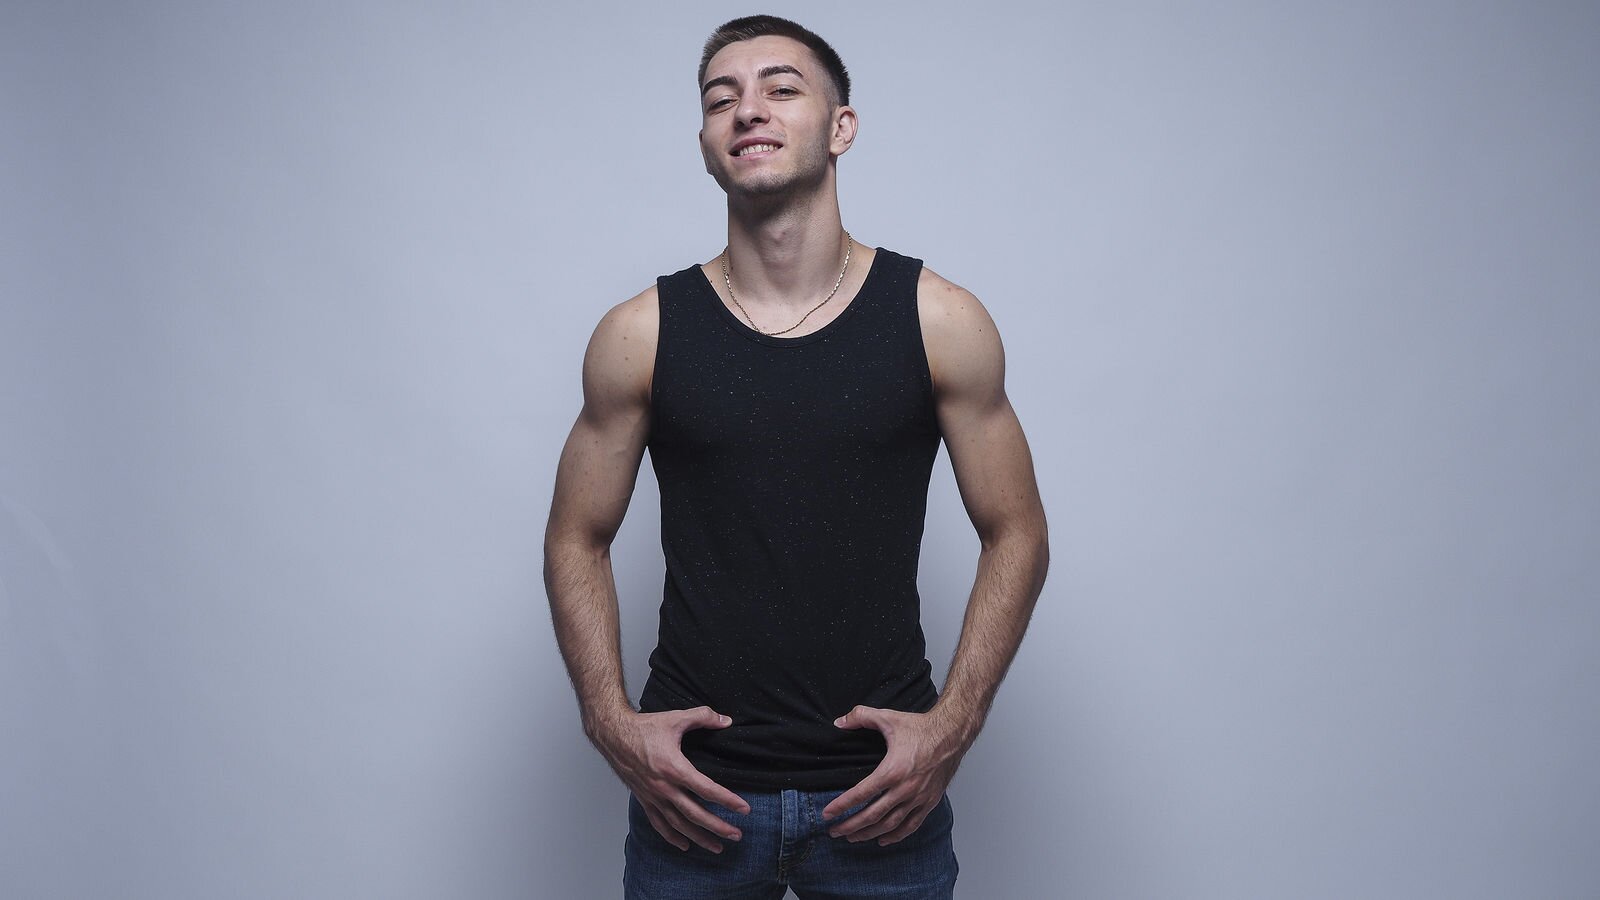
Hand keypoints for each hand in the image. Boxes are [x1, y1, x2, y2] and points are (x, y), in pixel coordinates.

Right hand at [588, 706, 750, 852]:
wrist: (613, 735)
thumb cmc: (643, 727)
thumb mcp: (676, 718)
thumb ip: (704, 717)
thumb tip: (726, 720)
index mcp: (674, 768)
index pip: (707, 789)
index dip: (728, 800)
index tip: (744, 809)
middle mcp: (664, 787)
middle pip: (695, 814)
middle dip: (718, 827)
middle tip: (737, 835)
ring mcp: (653, 796)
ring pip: (679, 825)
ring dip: (699, 838)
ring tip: (717, 847)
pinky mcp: (644, 800)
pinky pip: (659, 824)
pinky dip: (672, 837)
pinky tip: (684, 845)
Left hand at [822, 705, 970, 845]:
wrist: (952, 734)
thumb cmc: (921, 727)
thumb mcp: (888, 717)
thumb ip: (861, 716)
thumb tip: (839, 722)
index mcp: (892, 770)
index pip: (861, 794)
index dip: (842, 806)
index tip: (827, 814)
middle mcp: (905, 788)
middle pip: (872, 815)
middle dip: (850, 825)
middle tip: (834, 831)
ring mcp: (918, 798)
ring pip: (890, 824)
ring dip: (869, 833)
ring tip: (852, 838)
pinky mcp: (929, 801)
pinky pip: (911, 825)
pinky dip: (896, 836)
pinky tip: (883, 840)